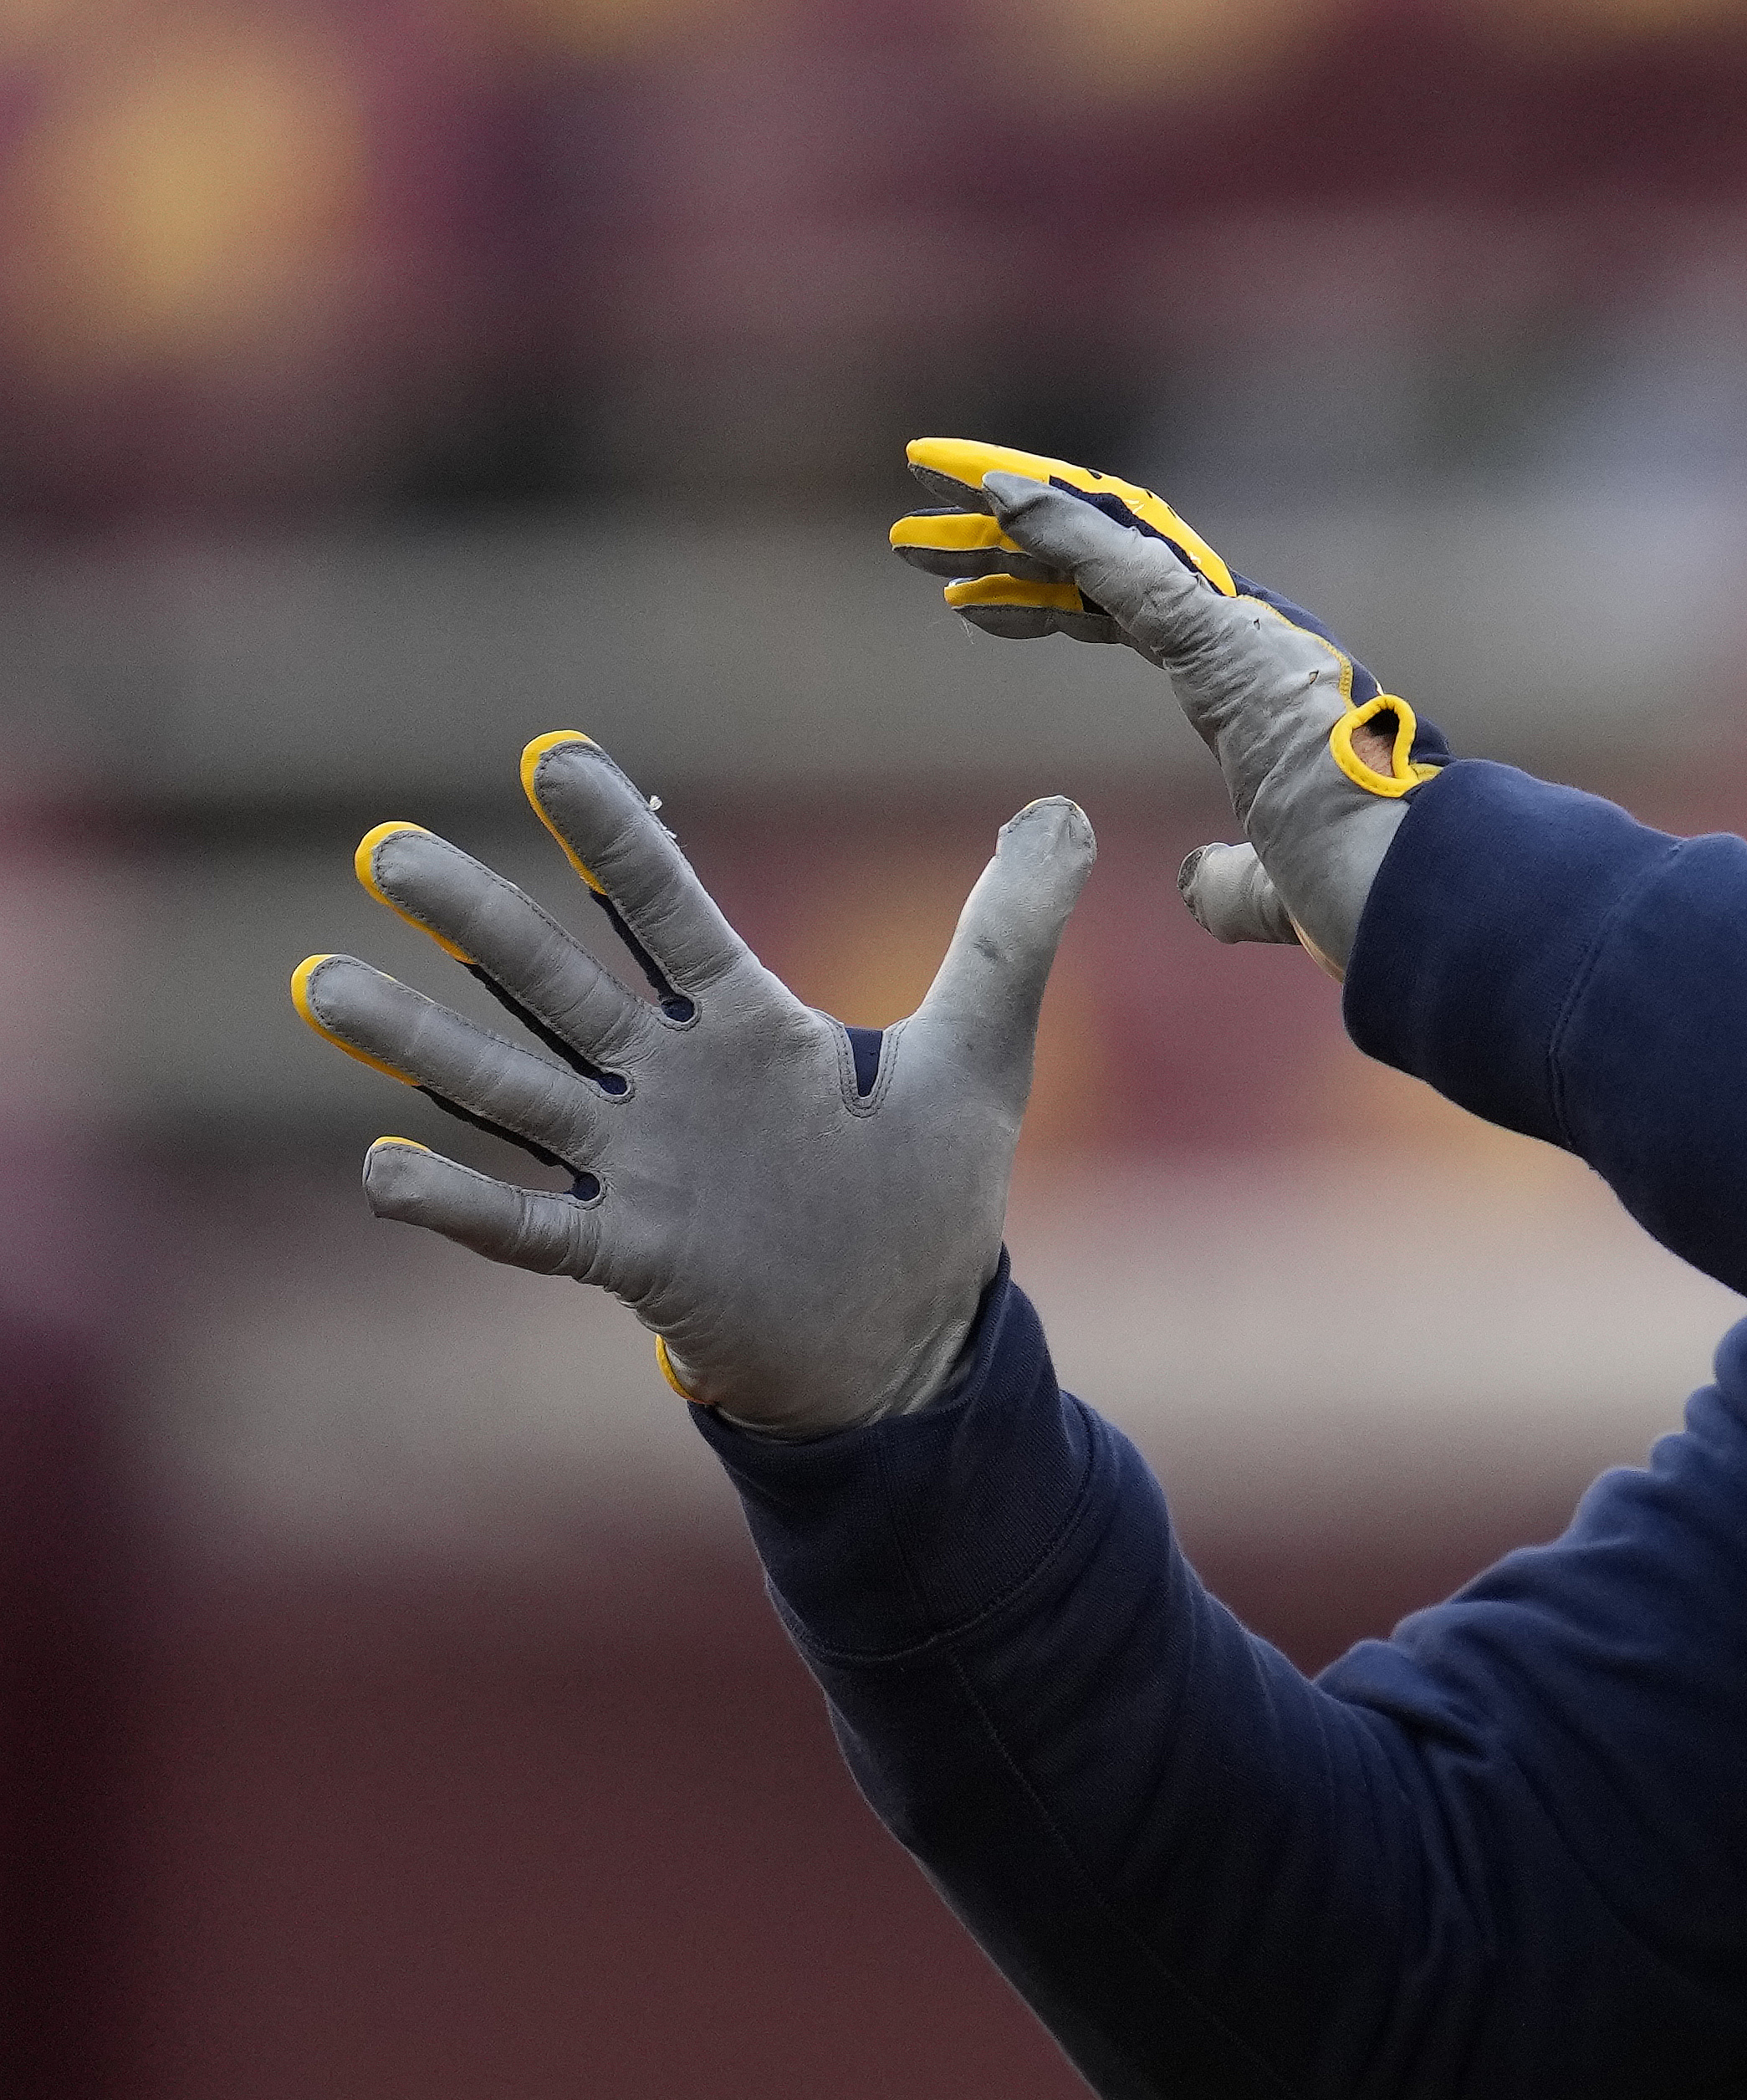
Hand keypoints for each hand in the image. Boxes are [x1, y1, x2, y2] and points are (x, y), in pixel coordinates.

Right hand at [290, 733, 1094, 1438]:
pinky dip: (461, 1202)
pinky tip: (379, 1169)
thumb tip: (1067, 810)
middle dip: (479, 921)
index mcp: (747, 1026)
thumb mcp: (982, 1056)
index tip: (557, 757)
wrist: (902, 1342)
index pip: (668, 912)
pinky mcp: (634, 1256)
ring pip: (517, 1092)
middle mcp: (673, 1083)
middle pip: (560, 985)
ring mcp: (642, 1168)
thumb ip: (1009, 934)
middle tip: (386, 847)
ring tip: (326, 985)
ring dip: (424, 1044)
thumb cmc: (925, 1196)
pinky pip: (531, 1225)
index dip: (618, 839)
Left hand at [888, 438, 1433, 974]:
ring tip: (926, 484)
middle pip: (1103, 568)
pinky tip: (994, 496)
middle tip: (916, 532)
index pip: (1127, 618)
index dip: (1043, 603)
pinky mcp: (1230, 639)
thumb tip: (1196, 882)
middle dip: (1006, 546)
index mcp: (1254, 689)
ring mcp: (1243, 631)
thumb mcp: (1277, 893)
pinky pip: (1128, 568)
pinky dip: (1060, 526)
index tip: (968, 602)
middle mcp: (1249, 641)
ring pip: (1108, 548)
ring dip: (1012, 514)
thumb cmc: (1364, 897)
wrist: (1409, 893)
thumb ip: (1234, 882)